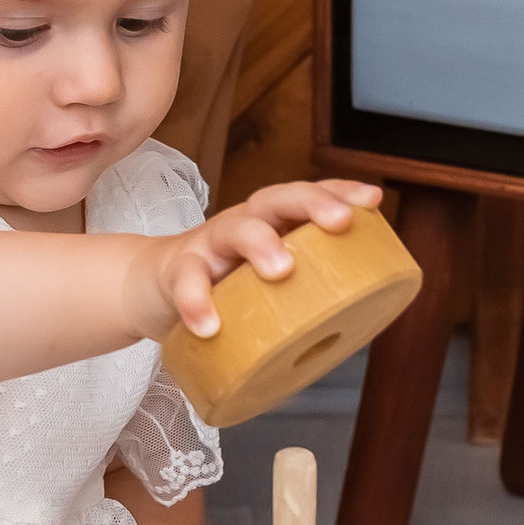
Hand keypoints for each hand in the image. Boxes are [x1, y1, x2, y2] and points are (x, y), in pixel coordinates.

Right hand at [141, 179, 381, 343]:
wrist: (151, 291)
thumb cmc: (225, 288)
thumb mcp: (266, 284)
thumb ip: (304, 296)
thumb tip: (359, 332)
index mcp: (272, 226)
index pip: (307, 198)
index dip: (340, 192)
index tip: (372, 200)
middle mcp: (244, 225)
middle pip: (277, 199)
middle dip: (312, 204)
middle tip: (339, 222)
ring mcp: (209, 245)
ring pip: (235, 228)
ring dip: (261, 243)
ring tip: (281, 270)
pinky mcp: (176, 272)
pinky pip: (186, 281)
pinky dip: (197, 302)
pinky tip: (210, 326)